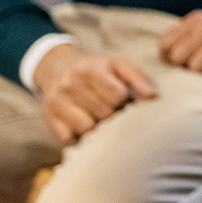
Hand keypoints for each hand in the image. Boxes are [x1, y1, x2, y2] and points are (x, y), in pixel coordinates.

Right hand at [33, 45, 158, 144]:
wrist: (57, 67)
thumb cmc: (96, 68)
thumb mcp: (118, 64)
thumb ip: (138, 78)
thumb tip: (153, 97)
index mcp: (89, 69)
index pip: (117, 96)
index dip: (123, 99)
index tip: (120, 96)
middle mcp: (69, 84)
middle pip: (104, 114)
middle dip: (111, 112)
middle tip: (108, 105)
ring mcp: (55, 102)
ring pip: (87, 128)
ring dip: (96, 125)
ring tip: (95, 114)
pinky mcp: (47, 118)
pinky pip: (69, 138)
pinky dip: (78, 135)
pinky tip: (80, 122)